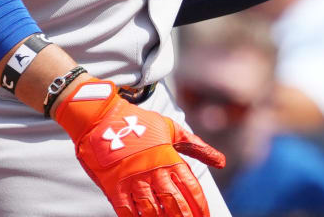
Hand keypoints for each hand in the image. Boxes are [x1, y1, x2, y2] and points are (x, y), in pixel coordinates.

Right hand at [54, 76, 225, 216]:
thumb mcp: (172, 129)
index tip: (204, 216)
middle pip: (175, 204)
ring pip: (153, 211)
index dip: (200, 206)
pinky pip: (128, 212)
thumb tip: (221, 161)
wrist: (102, 117)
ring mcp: (133, 181)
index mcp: (169, 158)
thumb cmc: (139, 123)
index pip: (192, 189)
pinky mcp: (114, 187)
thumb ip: (197, 147)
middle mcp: (154, 172)